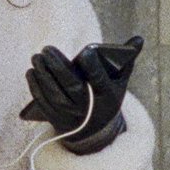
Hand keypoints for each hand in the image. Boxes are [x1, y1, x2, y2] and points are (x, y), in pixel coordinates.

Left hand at [20, 35, 142, 153]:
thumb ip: (127, 59)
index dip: (94, 67)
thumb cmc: (107, 95)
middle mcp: (90, 109)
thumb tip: (139, 38)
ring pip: (55, 96)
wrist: (96, 130)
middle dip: (57, 67)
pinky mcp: (57, 121)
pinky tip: (31, 72)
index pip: (100, 81)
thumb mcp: (120, 81)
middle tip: (46, 49)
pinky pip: (44, 104)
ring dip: (43, 76)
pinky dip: (36, 88)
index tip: (85, 51)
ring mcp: (72, 117)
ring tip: (36, 57)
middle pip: (72, 87)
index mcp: (107, 97)